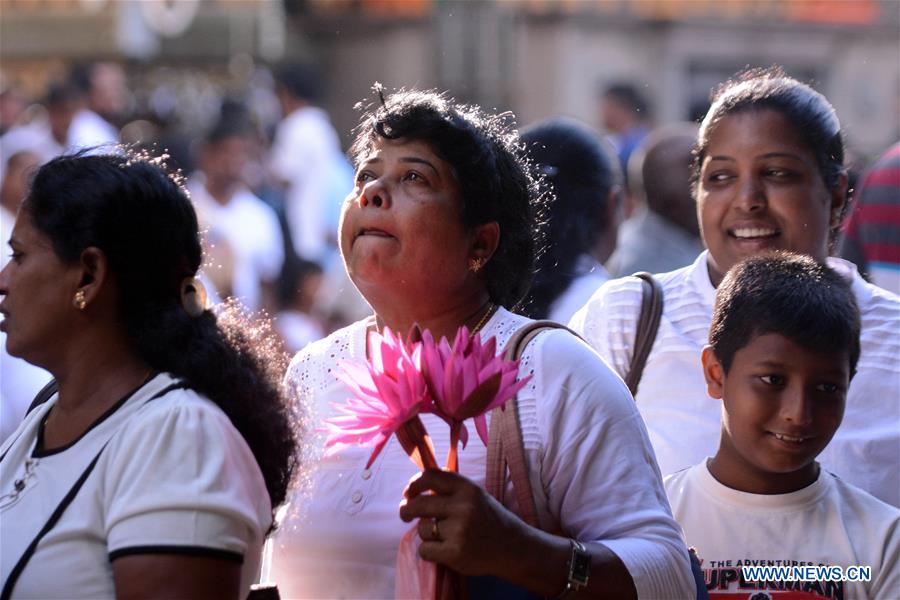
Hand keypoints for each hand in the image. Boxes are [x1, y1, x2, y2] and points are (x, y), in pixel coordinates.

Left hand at [399, 468, 527, 577]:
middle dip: (407, 509)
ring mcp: (459, 530)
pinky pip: (425, 550)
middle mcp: (463, 506)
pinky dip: (428, 552)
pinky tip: (441, 551)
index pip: (430, 476)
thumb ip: (450, 488)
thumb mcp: (475, 495)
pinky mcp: (455, 552)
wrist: (512, 547)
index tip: (410, 492)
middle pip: (419, 503)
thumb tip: (416, 486)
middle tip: (406, 514)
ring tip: (442, 537)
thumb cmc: (489, 519)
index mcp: (467, 488)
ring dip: (426, 534)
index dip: (414, 484)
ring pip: (422, 529)